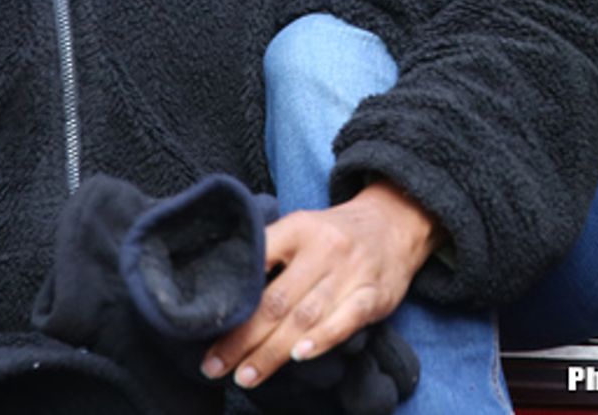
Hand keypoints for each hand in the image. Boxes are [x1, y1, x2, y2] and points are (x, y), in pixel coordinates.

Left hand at [200, 181, 440, 390]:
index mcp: (299, 227)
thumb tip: (223, 290)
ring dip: (272, 351)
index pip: (258, 260)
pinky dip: (322, 340)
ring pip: (306, 317)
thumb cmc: (334, 234)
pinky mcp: (374, 295)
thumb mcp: (301, 228)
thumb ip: (270, 252)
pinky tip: (299, 357)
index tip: (202, 323)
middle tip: (213, 366)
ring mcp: (350, 272)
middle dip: (242, 338)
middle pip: (277, 300)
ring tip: (244, 376)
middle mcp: (324, 249)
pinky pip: (346, 320)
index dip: (230, 296)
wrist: (395, 222)